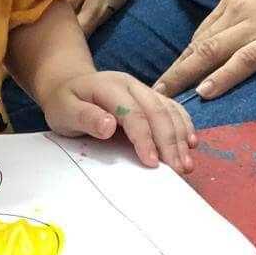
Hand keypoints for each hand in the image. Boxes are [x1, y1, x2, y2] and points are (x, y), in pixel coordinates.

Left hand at [40, 69, 196, 171]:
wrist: (70, 85)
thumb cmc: (66, 102)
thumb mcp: (64, 110)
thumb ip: (85, 117)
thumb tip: (109, 126)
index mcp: (109, 86)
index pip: (132, 112)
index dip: (144, 138)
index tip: (152, 163)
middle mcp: (131, 85)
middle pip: (157, 111)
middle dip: (170, 141)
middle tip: (179, 169)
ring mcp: (143, 90)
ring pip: (169, 110)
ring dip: (180, 137)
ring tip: (187, 163)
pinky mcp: (151, 98)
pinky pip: (173, 109)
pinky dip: (184, 126)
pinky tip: (191, 143)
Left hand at [154, 0, 255, 100]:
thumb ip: (250, 12)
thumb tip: (238, 34)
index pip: (202, 32)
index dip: (185, 57)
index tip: (171, 76)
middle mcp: (239, 8)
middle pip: (198, 44)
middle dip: (174, 70)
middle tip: (153, 92)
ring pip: (210, 52)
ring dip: (185, 77)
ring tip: (165, 97)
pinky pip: (242, 61)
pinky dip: (221, 77)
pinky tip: (205, 92)